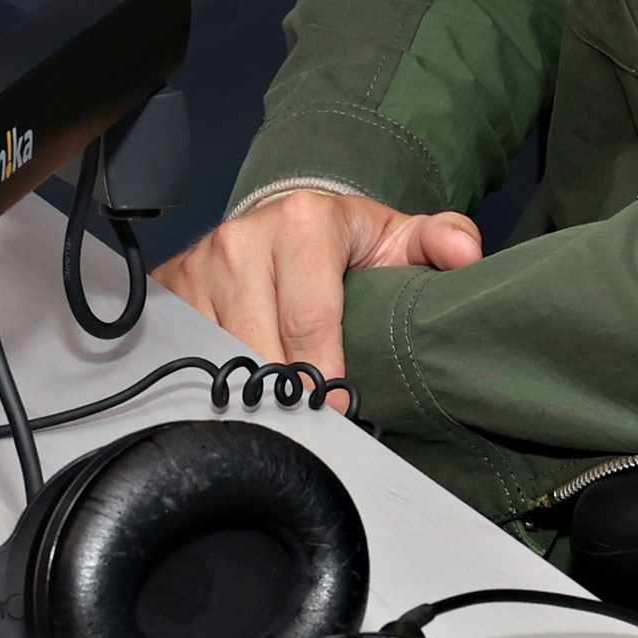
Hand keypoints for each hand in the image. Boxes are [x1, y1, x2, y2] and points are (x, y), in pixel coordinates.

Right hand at [151, 189, 482, 382]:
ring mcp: (200, 265)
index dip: (324, 373)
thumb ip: (441, 241)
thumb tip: (466, 255)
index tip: (338, 408)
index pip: (309, 318)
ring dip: (248, 388)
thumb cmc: (344, 238)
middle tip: (311, 421)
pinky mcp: (172, 288)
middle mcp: (243, 239)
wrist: (284, 216)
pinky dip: (211, 378)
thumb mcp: (395, 235)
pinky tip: (237, 392)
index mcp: (303, 221)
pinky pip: (186, 351)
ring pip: (219, 354)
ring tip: (277, 410)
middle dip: (287, 390)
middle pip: (260, 345)